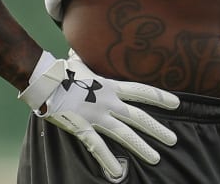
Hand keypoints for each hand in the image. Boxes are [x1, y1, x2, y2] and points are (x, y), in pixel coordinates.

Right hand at [18, 51, 179, 178]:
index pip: (140, 91)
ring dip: (141, 147)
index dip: (159, 97)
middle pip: (138, 117)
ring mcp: (95, 115)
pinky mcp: (81, 127)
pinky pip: (96, 146)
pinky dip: (106, 160)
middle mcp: (107, 101)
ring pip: (124, 134)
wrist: (42, 80)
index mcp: (109, 86)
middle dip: (157, 129)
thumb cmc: (60, 72)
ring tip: (156, 158)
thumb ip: (85, 61)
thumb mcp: (79, 63)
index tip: (176, 103)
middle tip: (174, 140)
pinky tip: (116, 172)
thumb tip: (78, 49)